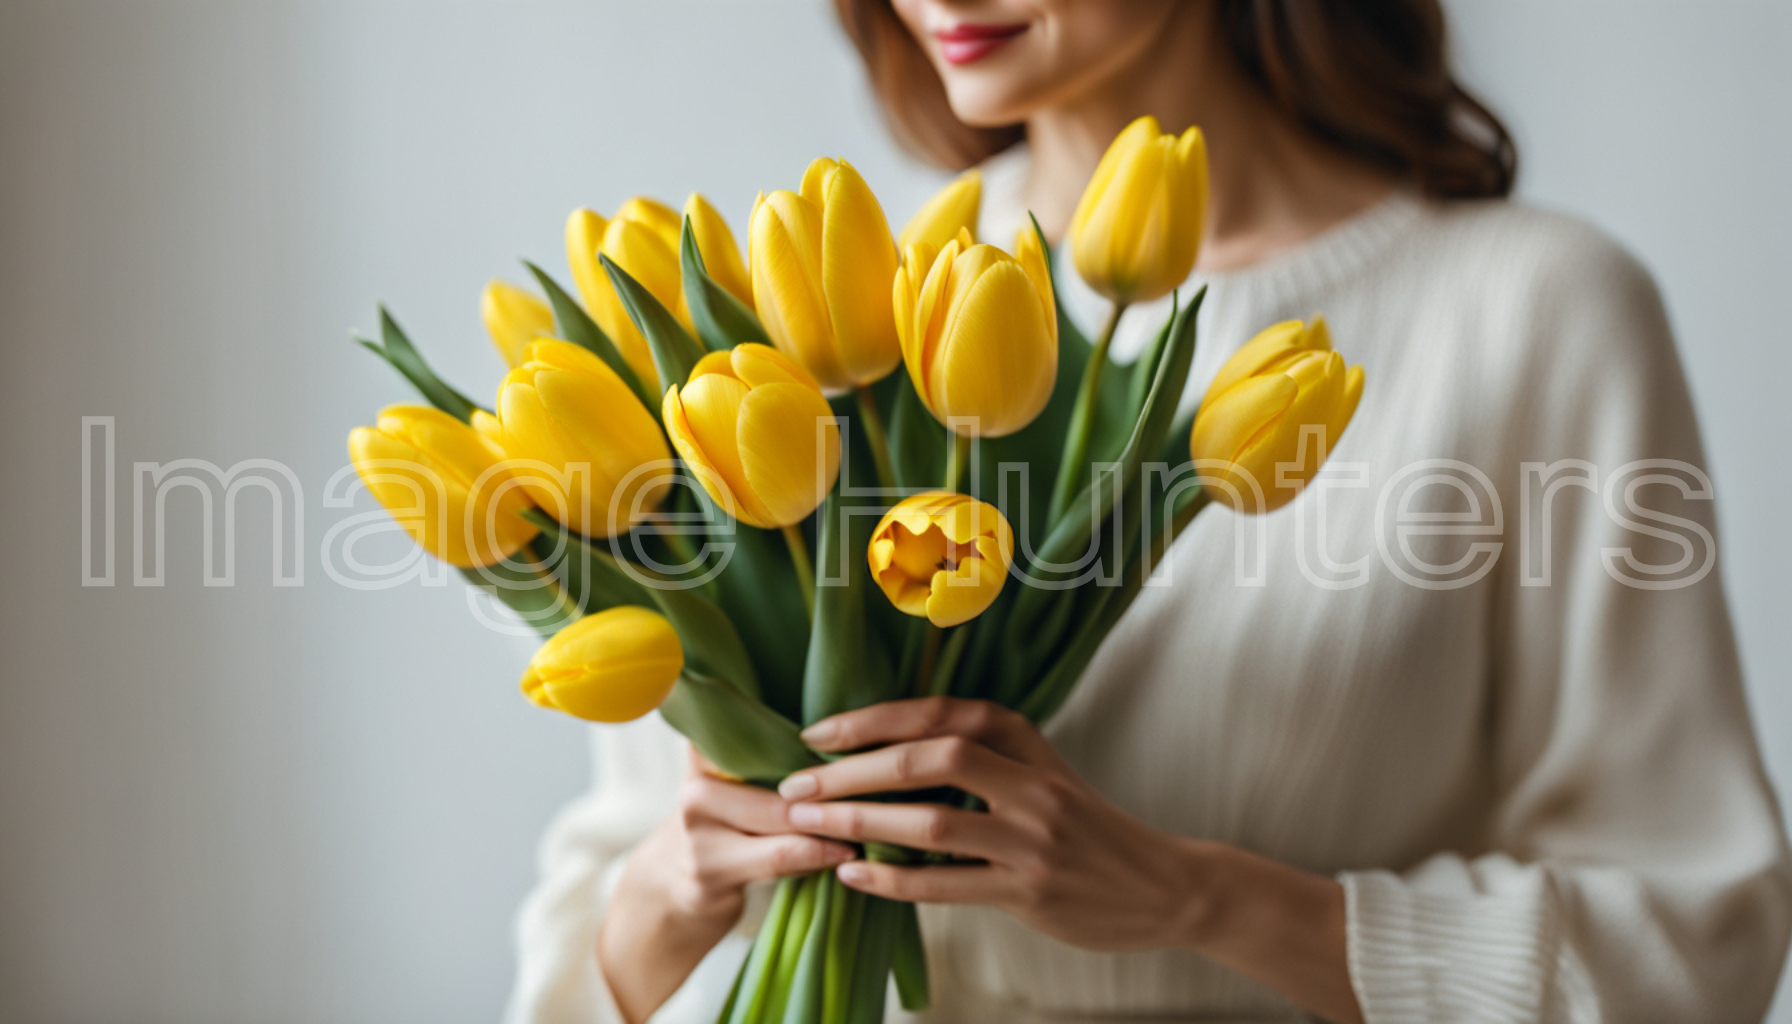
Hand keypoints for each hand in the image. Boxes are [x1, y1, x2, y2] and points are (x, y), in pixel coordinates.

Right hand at [598, 750, 855, 1023]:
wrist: (674, 884)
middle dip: (831, 790)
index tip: (854, 736)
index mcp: (705, 754)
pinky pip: (778, 860)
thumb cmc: (727, 823)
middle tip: (882, 786)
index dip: (808, 735)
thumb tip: (846, 728)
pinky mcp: (709, 874)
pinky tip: (845, 854)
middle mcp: (695, 789)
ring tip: (870, 822)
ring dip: (830, 825)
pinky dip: (816, 856)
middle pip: (779, 783)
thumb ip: (770, 754)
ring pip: (781, 824)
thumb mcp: (737, 782)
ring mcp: (698, 834)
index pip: (753, 727)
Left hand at [777, 696, 1211, 950]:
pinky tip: (852, 878)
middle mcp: (1030, 782)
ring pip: (932, 823)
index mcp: (1026, 741)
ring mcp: (1033, 838)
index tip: (816, 733)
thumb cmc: (1088, 827)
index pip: (938, 714)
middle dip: (853, 770)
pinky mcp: (1030, 891)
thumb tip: (886, 753)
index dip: (871, 720)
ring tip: (810, 825)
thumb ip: (981, 758)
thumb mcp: (1042, 773)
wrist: (1163, 884)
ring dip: (861, 824)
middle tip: (797, 784)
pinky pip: (946, 885)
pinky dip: (892, 882)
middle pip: (930, 759)